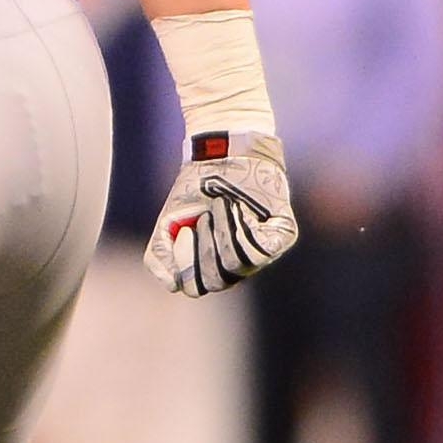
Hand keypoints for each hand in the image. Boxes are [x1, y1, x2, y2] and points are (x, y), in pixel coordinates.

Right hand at [144, 131, 298, 295]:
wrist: (222, 156)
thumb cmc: (195, 189)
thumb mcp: (168, 222)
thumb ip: (160, 255)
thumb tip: (172, 284)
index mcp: (211, 265)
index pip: (194, 286)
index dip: (185, 263)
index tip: (184, 230)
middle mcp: (239, 265)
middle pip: (216, 281)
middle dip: (203, 248)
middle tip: (202, 218)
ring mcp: (262, 254)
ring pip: (237, 265)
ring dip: (221, 232)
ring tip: (219, 207)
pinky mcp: (282, 237)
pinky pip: (259, 249)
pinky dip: (240, 225)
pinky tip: (237, 207)